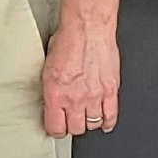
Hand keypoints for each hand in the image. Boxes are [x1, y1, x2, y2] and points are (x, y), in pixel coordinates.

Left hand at [41, 17, 119, 136]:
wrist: (87, 28)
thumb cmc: (66, 40)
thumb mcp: (47, 65)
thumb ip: (50, 86)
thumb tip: (51, 97)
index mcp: (55, 92)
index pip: (55, 127)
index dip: (54, 129)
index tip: (54, 127)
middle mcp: (75, 98)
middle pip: (75, 129)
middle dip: (71, 126)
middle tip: (69, 120)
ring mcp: (95, 96)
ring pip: (93, 124)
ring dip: (87, 122)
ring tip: (83, 115)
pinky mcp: (111, 91)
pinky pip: (111, 117)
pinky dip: (107, 122)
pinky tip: (103, 121)